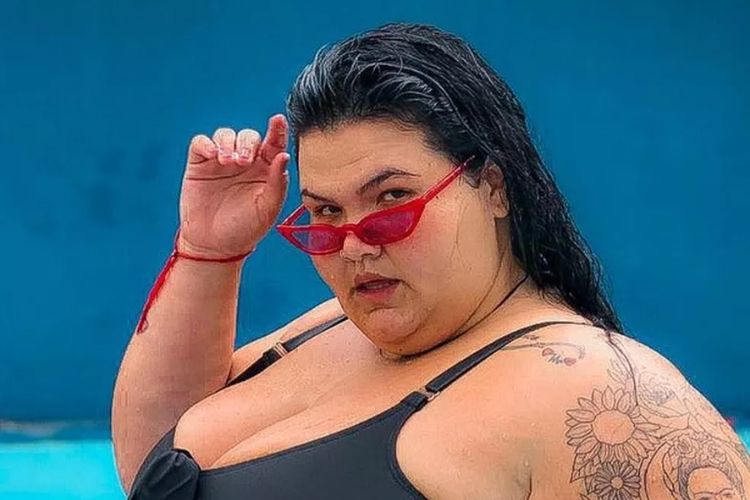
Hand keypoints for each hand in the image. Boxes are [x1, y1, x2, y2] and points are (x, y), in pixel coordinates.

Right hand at [177, 114, 289, 258]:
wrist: (214, 245)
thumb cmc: (246, 229)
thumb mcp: (267, 209)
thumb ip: (277, 183)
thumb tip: (284, 155)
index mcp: (266, 170)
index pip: (274, 144)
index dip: (277, 130)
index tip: (279, 120)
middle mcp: (245, 162)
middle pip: (249, 136)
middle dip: (248, 143)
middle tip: (244, 161)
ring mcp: (222, 161)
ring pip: (226, 134)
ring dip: (228, 143)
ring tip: (228, 162)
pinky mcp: (200, 164)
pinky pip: (201, 143)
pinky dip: (206, 143)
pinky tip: (213, 156)